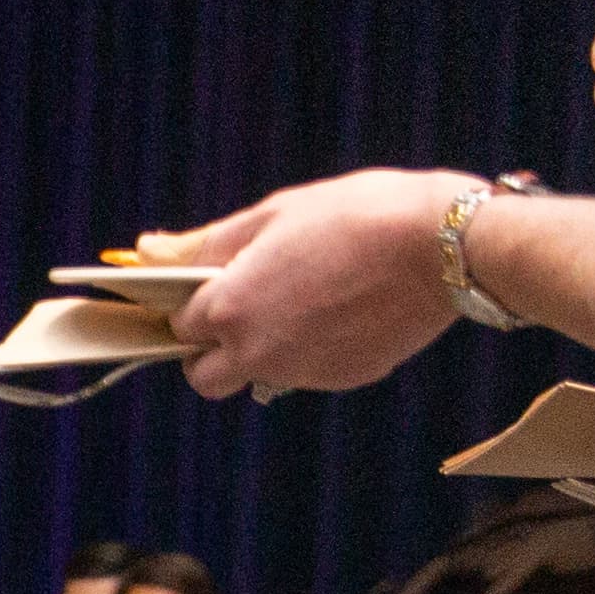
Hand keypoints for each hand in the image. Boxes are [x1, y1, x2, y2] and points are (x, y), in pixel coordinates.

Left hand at [163, 168, 468, 401]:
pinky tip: (339, 308)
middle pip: (205, 376)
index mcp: (229, 310)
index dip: (188, 304)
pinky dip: (309, 350)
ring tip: (299, 298)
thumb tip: (146, 250)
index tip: (204, 286)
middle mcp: (258, 353)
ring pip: (257, 377)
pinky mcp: (346, 378)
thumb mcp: (273, 215)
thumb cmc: (357, 215)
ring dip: (259, 351)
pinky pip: (307, 373)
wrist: (447, 245)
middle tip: (238, 308)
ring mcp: (303, 373)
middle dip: (209, 350)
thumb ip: (205, 243)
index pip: (179, 325)